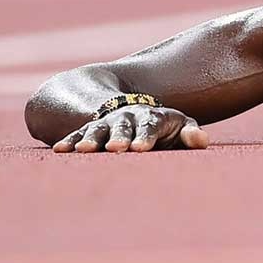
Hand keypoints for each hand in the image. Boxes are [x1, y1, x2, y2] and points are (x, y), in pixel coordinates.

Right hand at [53, 103, 209, 152]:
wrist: (136, 111)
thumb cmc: (166, 127)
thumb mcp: (181, 127)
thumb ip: (191, 134)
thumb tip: (201, 139)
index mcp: (152, 117)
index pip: (150, 126)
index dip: (146, 136)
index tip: (141, 149)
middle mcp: (127, 117)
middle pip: (122, 126)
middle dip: (119, 137)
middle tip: (115, 149)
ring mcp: (107, 122)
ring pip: (98, 129)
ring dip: (91, 139)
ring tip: (84, 150)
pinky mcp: (92, 130)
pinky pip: (79, 134)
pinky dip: (70, 141)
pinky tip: (61, 150)